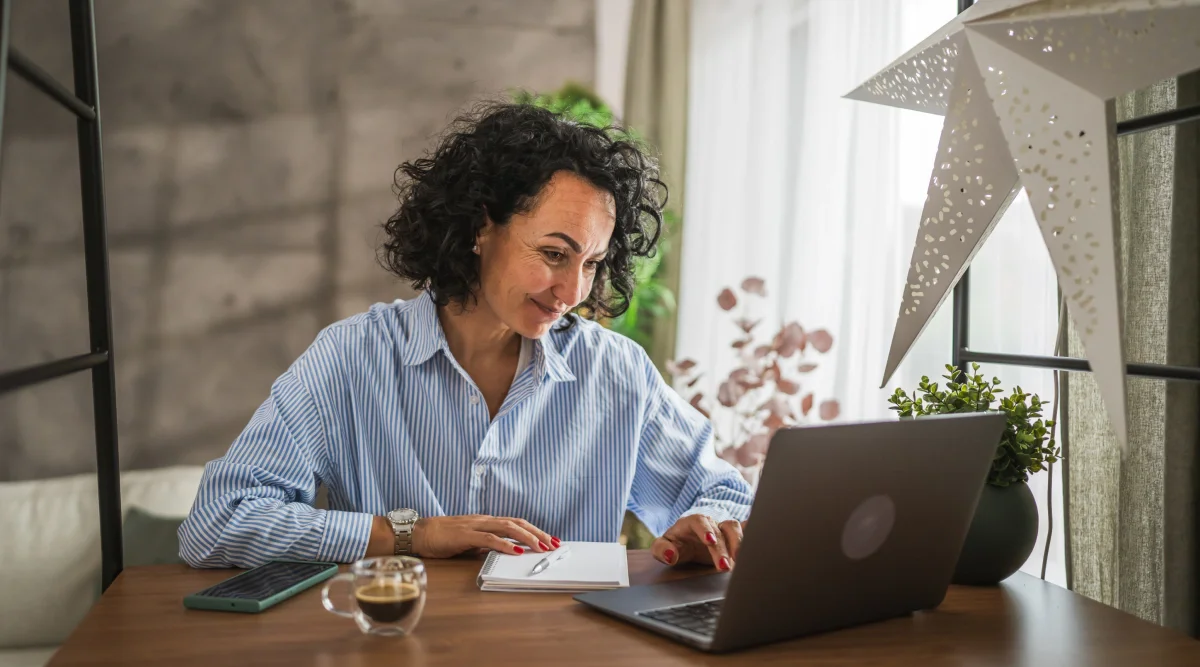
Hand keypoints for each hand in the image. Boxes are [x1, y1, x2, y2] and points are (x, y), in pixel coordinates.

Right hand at [410, 514, 560, 558]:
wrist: (419, 533)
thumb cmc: (442, 538)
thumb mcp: (469, 543)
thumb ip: (485, 545)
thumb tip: (501, 551)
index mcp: (486, 522)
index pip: (516, 523)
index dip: (534, 530)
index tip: (550, 540)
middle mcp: (484, 520)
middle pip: (517, 523)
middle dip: (538, 533)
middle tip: (554, 544)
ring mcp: (476, 526)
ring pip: (508, 527)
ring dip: (527, 537)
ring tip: (541, 547)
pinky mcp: (466, 535)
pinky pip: (489, 539)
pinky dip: (504, 544)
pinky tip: (515, 550)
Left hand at [651, 515, 745, 571]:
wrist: (686, 542)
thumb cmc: (675, 544)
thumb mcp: (662, 547)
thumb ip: (661, 550)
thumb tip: (670, 555)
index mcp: (692, 522)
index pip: (699, 521)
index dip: (706, 530)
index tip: (710, 541)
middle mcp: (710, 523)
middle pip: (721, 530)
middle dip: (724, 548)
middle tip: (725, 567)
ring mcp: (723, 529)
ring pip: (735, 529)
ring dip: (739, 544)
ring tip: (741, 560)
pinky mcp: (732, 537)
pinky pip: (746, 531)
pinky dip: (753, 534)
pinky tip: (760, 542)